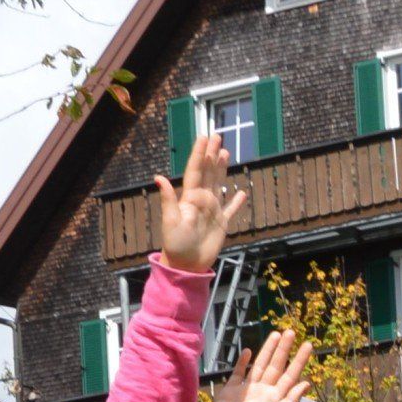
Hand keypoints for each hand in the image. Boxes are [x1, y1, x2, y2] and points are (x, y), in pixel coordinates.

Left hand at [156, 134, 249, 272]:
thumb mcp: (170, 222)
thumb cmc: (175, 244)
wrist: (186, 265)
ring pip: (218, 185)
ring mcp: (212, 211)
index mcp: (189, 197)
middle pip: (208, 172)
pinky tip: (242, 192)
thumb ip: (168, 199)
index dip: (199, 154)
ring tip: (226, 153)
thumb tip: (159, 177)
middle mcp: (201, 200)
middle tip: (216, 136)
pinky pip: (231, 210)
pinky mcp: (222, 224)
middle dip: (211, 154)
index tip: (203, 138)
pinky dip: (237, 202)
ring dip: (222, 169)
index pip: (195, 171)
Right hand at [206, 328, 311, 401]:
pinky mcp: (232, 389)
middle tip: (291, 331)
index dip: (299, 360)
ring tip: (275, 335)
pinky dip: (243, 362)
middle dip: (284, 349)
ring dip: (267, 351)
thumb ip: (291, 400)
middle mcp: (264, 391)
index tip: (307, 345)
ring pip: (260, 365)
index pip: (290, 375)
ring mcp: (248, 389)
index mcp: (276, 398)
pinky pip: (239, 373)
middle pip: (276, 366)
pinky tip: (249, 351)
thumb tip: (307, 383)